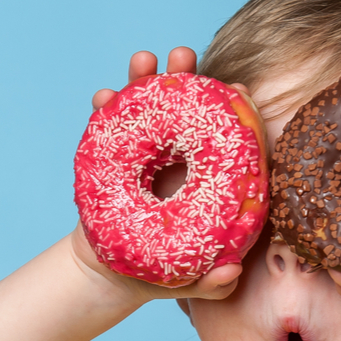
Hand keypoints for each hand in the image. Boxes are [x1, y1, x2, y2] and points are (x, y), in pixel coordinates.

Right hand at [74, 47, 248, 305]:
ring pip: (149, 108)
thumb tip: (230, 274)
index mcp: (208, 179)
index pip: (227, 138)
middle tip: (182, 57)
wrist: (109, 274)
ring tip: (143, 61)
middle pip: (187, 110)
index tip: (238, 91)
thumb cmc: (159, 274)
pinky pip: (112, 125)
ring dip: (145, 79)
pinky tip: (102, 97)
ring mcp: (148, 153)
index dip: (234, 113)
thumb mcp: (186, 280)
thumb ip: (210, 283)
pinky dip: (107, 106)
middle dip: (186, 78)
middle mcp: (180, 157)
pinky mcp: (117, 155)